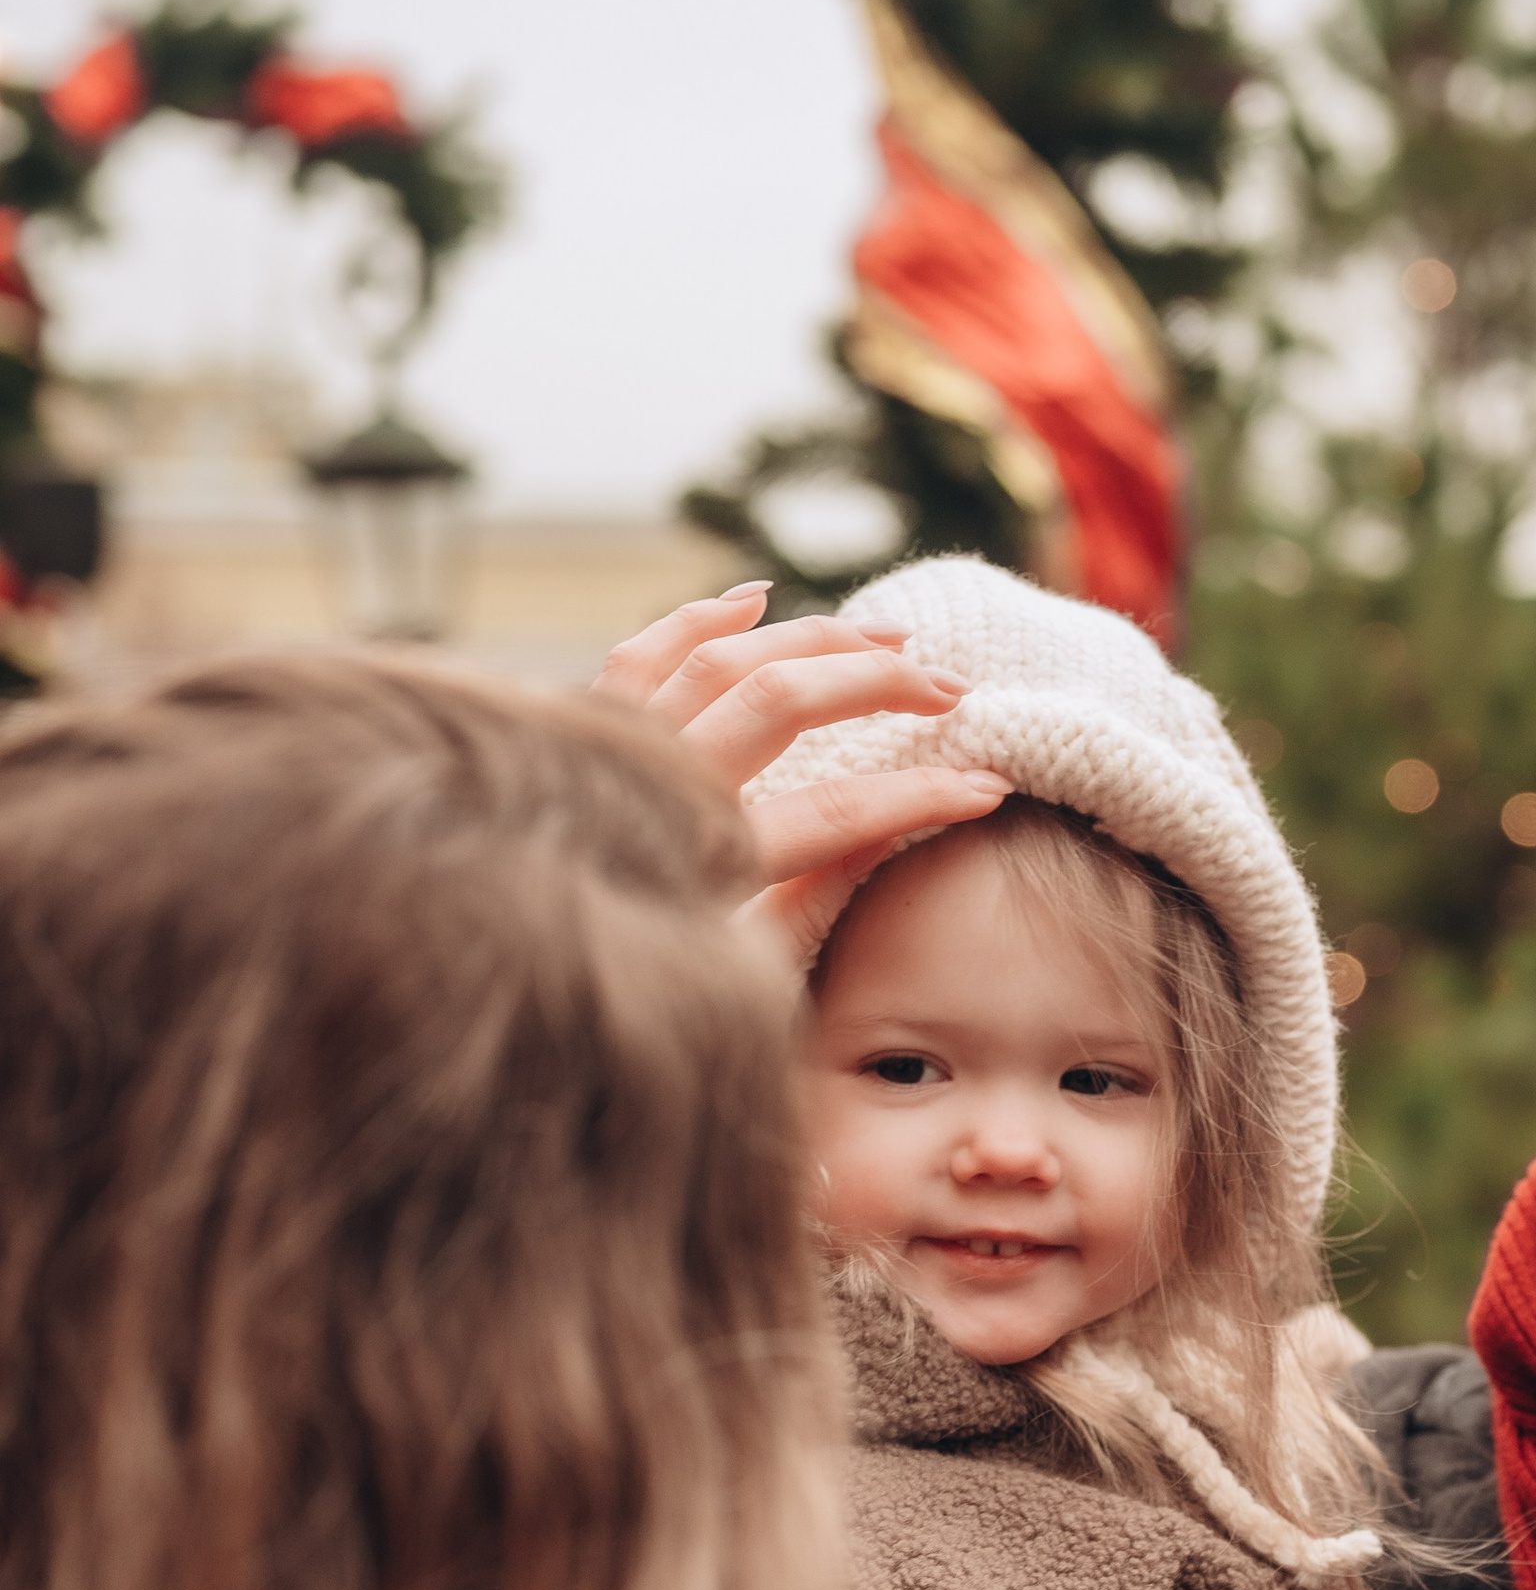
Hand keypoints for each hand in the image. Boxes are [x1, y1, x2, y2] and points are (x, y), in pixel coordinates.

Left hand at [595, 583, 1010, 968]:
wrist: (493, 972)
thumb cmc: (624, 993)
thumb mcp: (731, 982)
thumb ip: (803, 913)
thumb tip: (881, 839)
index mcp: (704, 867)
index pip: (835, 819)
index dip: (919, 798)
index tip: (988, 788)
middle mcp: (658, 791)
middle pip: (782, 703)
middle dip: (878, 686)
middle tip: (951, 690)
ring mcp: (615, 750)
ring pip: (723, 658)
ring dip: (812, 637)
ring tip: (887, 636)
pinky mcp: (580, 730)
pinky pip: (641, 652)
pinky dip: (697, 617)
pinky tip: (754, 597)